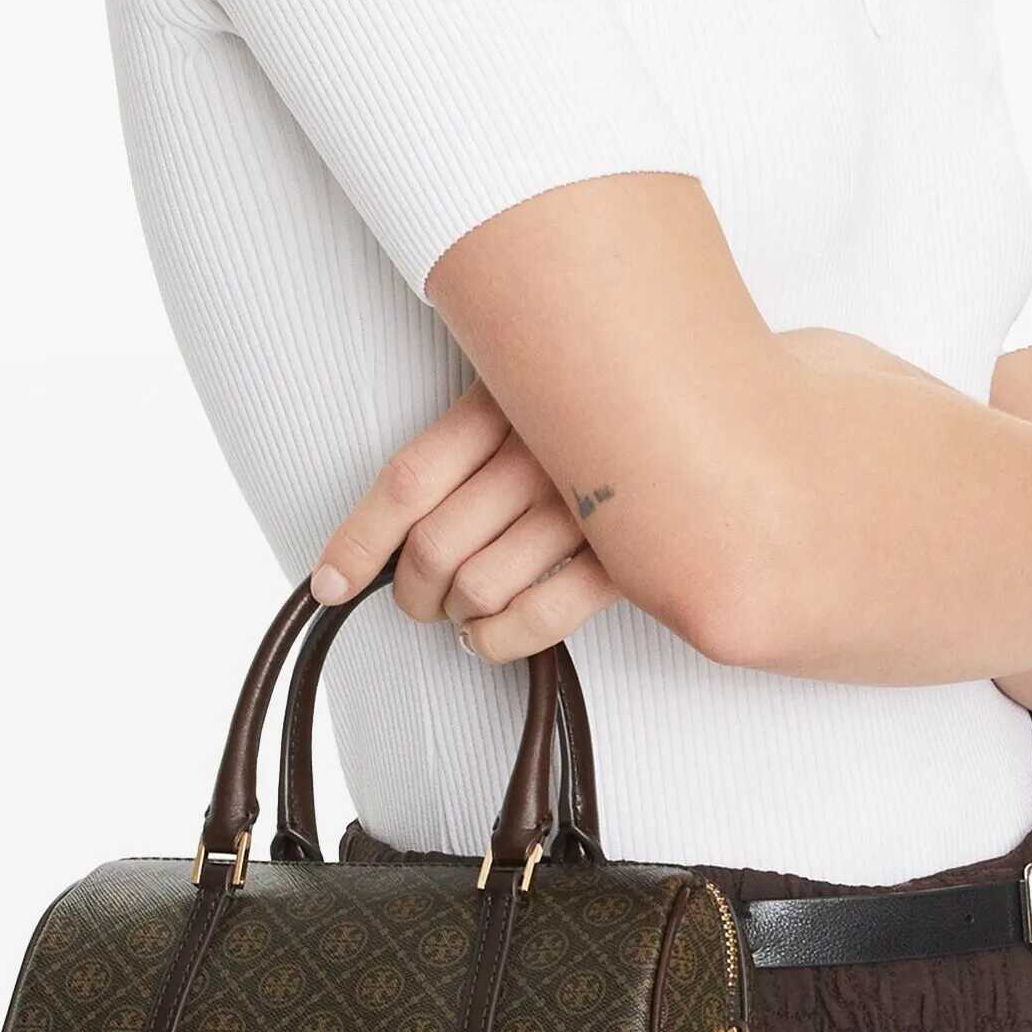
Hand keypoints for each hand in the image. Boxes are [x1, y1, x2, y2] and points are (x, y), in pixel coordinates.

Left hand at [306, 377, 622, 661]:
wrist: (700, 415)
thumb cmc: (591, 406)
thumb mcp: (518, 390)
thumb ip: (461, 437)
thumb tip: (382, 534)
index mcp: (504, 403)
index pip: (407, 481)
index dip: (357, 541)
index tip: (331, 582)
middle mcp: (542, 452)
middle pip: (435, 546)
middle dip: (411, 591)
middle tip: (416, 598)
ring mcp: (587, 507)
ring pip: (479, 587)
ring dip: (455, 615)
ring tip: (460, 609)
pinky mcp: (629, 556)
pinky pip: (541, 618)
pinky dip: (498, 641)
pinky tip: (488, 636)